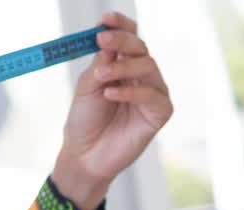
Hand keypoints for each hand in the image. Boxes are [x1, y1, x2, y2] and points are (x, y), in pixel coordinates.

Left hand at [52, 12, 172, 209]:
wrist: (84, 155)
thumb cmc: (84, 121)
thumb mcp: (87, 87)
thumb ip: (99, 64)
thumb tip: (107, 40)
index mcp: (123, 66)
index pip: (129, 38)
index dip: (121, 26)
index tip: (105, 19)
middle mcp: (141, 76)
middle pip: (140, 48)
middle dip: (122, 41)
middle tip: (102, 39)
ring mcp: (153, 93)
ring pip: (147, 67)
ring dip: (123, 67)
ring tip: (101, 75)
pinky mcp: (159, 112)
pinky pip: (152, 94)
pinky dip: (130, 91)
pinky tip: (110, 93)